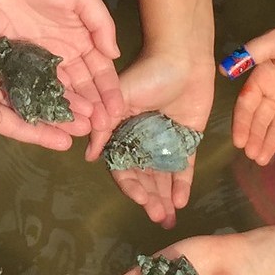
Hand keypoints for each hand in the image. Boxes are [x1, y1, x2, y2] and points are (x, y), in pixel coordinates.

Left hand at [0, 0, 124, 143]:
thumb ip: (101, 23)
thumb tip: (115, 56)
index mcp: (84, 38)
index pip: (101, 71)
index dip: (110, 92)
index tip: (118, 112)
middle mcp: (65, 53)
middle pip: (82, 86)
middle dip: (94, 108)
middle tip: (100, 130)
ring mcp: (41, 58)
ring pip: (60, 90)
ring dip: (71, 109)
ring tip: (78, 130)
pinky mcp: (18, 59)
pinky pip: (33, 84)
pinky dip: (42, 101)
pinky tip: (48, 118)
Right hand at [0, 0, 78, 150]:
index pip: (13, 124)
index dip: (39, 135)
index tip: (66, 143)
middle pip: (31, 109)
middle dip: (57, 120)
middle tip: (87, 127)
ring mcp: (5, 65)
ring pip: (39, 88)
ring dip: (61, 99)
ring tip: (88, 107)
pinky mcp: (13, 44)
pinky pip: (38, 64)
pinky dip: (56, 74)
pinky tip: (77, 77)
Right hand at [103, 56, 214, 227]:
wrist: (184, 57)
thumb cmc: (149, 72)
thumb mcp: (122, 97)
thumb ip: (106, 126)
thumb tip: (87, 156)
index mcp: (122, 129)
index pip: (123, 164)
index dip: (129, 184)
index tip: (139, 198)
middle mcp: (141, 138)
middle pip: (143, 175)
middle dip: (149, 197)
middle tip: (157, 217)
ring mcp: (164, 140)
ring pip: (162, 175)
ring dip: (164, 197)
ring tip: (168, 217)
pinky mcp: (187, 138)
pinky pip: (183, 166)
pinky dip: (182, 184)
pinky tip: (181, 201)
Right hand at [230, 19, 274, 164]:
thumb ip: (252, 54)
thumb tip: (224, 69)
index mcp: (264, 77)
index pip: (247, 104)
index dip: (242, 123)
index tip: (238, 141)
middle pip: (261, 119)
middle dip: (255, 137)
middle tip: (251, 156)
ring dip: (269, 142)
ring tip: (262, 159)